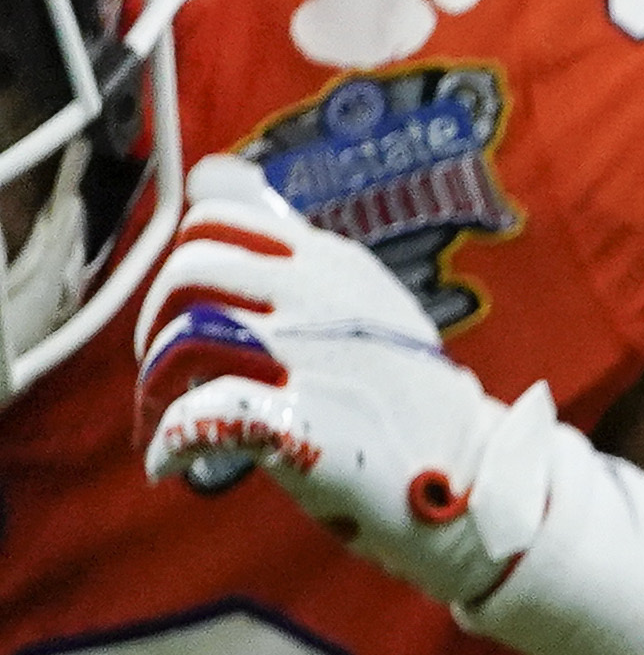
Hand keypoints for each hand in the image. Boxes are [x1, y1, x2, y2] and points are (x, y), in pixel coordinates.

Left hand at [132, 153, 571, 611]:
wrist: (478, 481)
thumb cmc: (410, 403)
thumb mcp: (361, 304)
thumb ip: (291, 250)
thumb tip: (220, 173)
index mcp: (336, 265)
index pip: (218, 219)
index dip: (179, 264)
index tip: (187, 313)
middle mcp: (324, 298)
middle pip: (189, 272)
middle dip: (155, 327)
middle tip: (167, 372)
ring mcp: (316, 357)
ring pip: (185, 337)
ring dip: (156, 384)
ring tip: (167, 416)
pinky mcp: (305, 422)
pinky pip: (199, 416)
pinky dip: (169, 444)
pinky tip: (175, 464)